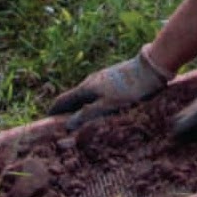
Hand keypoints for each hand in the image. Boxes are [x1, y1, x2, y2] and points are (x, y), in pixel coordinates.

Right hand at [48, 45, 171, 126]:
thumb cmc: (130, 88)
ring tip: (78, 122)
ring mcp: (102, 78)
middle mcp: (91, 81)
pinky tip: (98, 111)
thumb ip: (88, 114)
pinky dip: (90, 103)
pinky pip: (96, 93)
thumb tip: (68, 125)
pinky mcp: (113, 79)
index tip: (45, 124)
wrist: (151, 68)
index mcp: (87, 87)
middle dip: (65, 111)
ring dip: (78, 107)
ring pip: (85, 95)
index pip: (63, 100)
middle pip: (73, 98)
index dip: (53, 112)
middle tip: (60, 128)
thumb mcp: (109, 105)